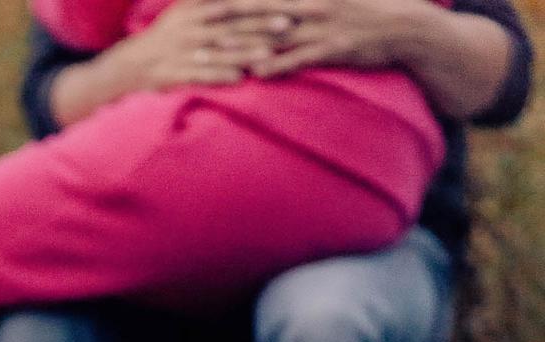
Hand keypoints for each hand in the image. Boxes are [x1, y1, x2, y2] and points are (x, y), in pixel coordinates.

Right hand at [115, 0, 286, 89]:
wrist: (132, 63)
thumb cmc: (168, 35)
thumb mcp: (186, 9)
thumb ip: (209, 1)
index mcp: (195, 7)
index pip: (234, 2)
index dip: (260, 3)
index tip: (285, 4)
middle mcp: (191, 25)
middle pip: (233, 23)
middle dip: (261, 24)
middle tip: (288, 24)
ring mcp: (184, 50)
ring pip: (220, 49)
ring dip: (245, 51)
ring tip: (269, 54)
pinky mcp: (177, 72)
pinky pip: (201, 74)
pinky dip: (220, 75)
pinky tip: (239, 79)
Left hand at [193, 0, 422, 76]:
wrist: (404, 24)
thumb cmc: (366, 9)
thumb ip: (303, 2)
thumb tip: (280, 8)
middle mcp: (311, 4)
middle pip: (261, 7)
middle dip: (228, 13)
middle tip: (198, 20)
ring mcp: (321, 26)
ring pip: (275, 34)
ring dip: (244, 43)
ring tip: (215, 50)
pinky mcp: (333, 48)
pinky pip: (300, 58)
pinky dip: (277, 65)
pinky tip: (256, 73)